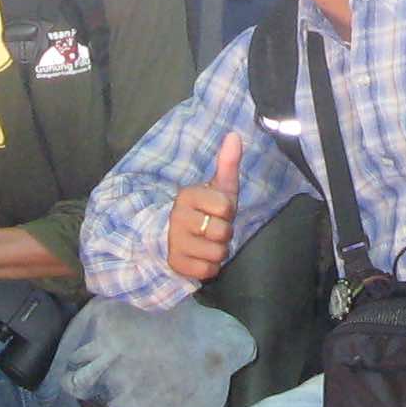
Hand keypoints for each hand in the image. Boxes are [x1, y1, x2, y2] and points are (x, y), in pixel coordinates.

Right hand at [165, 134, 242, 283]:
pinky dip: (209, 267)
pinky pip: (208, 271)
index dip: (228, 212)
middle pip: (223, 232)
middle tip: (212, 229)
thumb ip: (227, 163)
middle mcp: (178, 218)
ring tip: (207, 243)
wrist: (170, 236)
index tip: (217, 211)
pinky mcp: (176, 265)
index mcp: (187, 196)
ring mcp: (174, 242)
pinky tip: (200, 257)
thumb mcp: (216, 188)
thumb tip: (235, 135)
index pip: (226, 207)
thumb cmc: (203, 210)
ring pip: (217, 253)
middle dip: (224, 233)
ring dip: (218, 251)